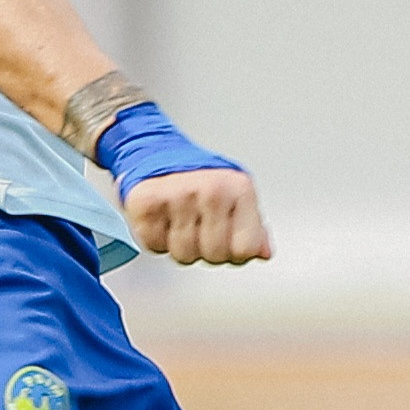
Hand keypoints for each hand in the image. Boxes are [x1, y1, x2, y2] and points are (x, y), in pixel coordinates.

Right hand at [128, 165, 271, 267]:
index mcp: (240, 189)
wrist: (158, 154)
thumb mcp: (236, 198)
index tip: (228, 241)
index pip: (245, 250)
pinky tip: (162, 220)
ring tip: (180, 222)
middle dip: (206, 251)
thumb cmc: (200, 180)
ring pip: (184, 255)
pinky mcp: (147, 202)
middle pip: (214, 256)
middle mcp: (211, 190)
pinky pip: (155, 246)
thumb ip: (254, 228)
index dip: (234, 253)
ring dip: (179, 246)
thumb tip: (263, 252)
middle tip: (199, 229)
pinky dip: (156, 240)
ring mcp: (179, 195)